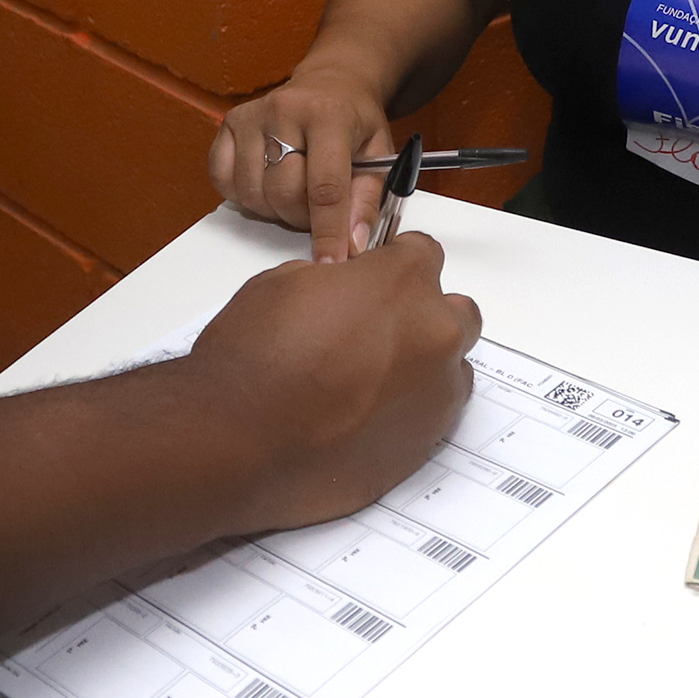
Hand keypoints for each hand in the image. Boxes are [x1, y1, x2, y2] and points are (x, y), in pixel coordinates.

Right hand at [181, 234, 482, 532]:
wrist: (242, 442)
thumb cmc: (255, 360)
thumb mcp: (285, 283)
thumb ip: (336, 282)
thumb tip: (342, 293)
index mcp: (404, 282)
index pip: (425, 253)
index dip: (396, 263)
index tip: (379, 276)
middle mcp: (435, 334)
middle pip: (456, 312)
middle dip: (424, 315)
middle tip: (378, 330)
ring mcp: (437, 394)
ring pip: (451, 369)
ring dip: (422, 367)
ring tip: (369, 382)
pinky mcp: (426, 444)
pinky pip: (431, 416)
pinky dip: (407, 412)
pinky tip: (364, 418)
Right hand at [210, 68, 392, 261]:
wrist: (330, 83)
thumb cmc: (354, 121)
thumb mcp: (378, 154)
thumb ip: (367, 200)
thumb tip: (353, 245)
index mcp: (328, 115)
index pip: (325, 187)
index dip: (328, 232)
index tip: (330, 263)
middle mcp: (284, 110)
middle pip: (284, 193)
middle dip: (302, 218)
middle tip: (319, 210)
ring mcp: (250, 116)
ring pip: (253, 194)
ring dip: (275, 209)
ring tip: (296, 192)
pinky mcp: (229, 125)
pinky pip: (224, 182)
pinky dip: (246, 196)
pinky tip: (268, 182)